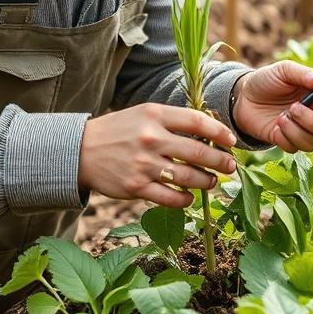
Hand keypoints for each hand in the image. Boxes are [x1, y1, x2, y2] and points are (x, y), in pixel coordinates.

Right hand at [78, 102, 237, 207]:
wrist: (80, 151)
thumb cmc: (118, 130)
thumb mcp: (143, 114)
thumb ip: (172, 121)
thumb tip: (208, 133)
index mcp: (154, 115)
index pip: (196, 121)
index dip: (219, 131)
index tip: (231, 140)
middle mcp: (151, 138)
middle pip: (198, 151)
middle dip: (220, 161)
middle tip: (231, 166)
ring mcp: (144, 164)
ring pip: (188, 178)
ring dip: (207, 182)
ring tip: (213, 182)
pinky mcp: (136, 187)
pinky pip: (171, 198)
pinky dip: (185, 200)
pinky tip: (190, 197)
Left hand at [232, 61, 312, 151]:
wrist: (243, 99)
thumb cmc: (266, 81)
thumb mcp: (282, 70)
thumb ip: (303, 73)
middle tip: (304, 109)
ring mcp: (309, 129)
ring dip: (300, 129)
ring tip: (282, 116)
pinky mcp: (294, 142)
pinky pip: (299, 148)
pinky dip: (287, 138)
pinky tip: (276, 127)